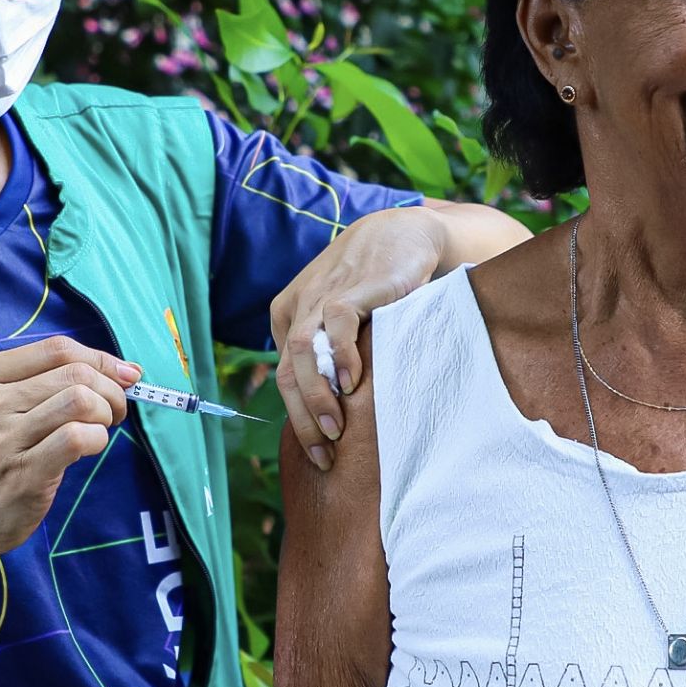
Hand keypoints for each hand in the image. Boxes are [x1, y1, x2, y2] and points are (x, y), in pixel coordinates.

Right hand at [0, 336, 139, 557]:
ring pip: (80, 400)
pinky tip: (90, 448)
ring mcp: (4, 438)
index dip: (101, 358)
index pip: (57, 349)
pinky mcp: (23, 473)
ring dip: (106, 414)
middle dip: (111, 390)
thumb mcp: (4, 407)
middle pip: (75, 373)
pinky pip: (78, 437)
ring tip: (101, 429)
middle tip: (113, 411)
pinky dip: (98, 439)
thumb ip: (52, 383)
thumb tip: (126, 370)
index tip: (124, 376)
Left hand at [271, 207, 446, 469]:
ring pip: (304, 352)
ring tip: (335, 429)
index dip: (298, 419)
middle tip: (324, 453)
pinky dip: (342, 356)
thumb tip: (331, 407)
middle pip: (289, 372)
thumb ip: (329, 351)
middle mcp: (299, 307)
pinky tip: (353, 384)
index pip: (286, 378)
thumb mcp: (341, 317)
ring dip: (317, 396)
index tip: (320, 452)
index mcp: (289, 316)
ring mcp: (322, 296)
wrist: (399, 233)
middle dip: (303, 419)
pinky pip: (337, 324)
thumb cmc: (373, 284)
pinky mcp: (352, 288)